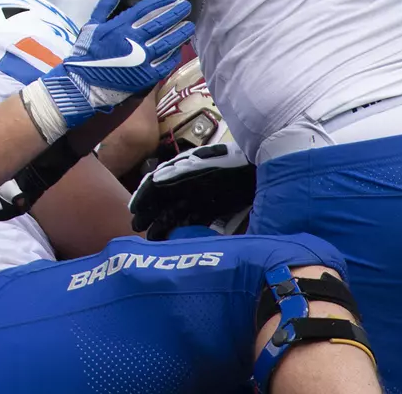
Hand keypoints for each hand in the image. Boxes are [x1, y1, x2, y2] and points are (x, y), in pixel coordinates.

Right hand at [31, 0, 192, 136]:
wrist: (83, 83)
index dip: (161, 1)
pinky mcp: (147, 76)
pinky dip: (174, 55)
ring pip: (167, 43)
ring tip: (189, 25)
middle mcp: (134, 41)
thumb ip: (105, 5)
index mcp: (119, 27)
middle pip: (160, 24)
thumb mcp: (91, 25)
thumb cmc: (86, 53)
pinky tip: (179, 49)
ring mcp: (142, 60)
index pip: (145, 9)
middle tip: (186, 6)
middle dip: (175, 13)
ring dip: (180, 33)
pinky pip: (165, 63)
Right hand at [129, 140, 255, 240]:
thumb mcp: (203, 164)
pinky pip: (196, 217)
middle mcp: (190, 183)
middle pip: (165, 200)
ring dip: (165, 223)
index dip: (143, 197)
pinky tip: (177, 237)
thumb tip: (154, 181)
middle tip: (137, 228)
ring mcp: (204, 195)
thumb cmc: (234, 162)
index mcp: (183, 172)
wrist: (267, 163)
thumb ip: (179, 172)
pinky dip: (185, 227)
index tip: (133, 211)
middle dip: (150, 213)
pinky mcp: (219, 205)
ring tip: (154, 238)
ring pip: (178, 211)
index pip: (157, 184)